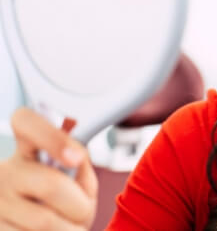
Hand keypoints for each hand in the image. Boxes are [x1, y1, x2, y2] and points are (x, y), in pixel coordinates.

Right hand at [0, 108, 97, 229]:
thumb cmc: (66, 205)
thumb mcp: (78, 180)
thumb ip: (79, 165)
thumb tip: (76, 158)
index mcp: (26, 149)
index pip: (25, 122)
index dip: (52, 137)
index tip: (76, 158)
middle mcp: (3, 172)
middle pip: (51, 185)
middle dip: (79, 205)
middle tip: (83, 212)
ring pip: (43, 221)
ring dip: (69, 230)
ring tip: (68, 227)